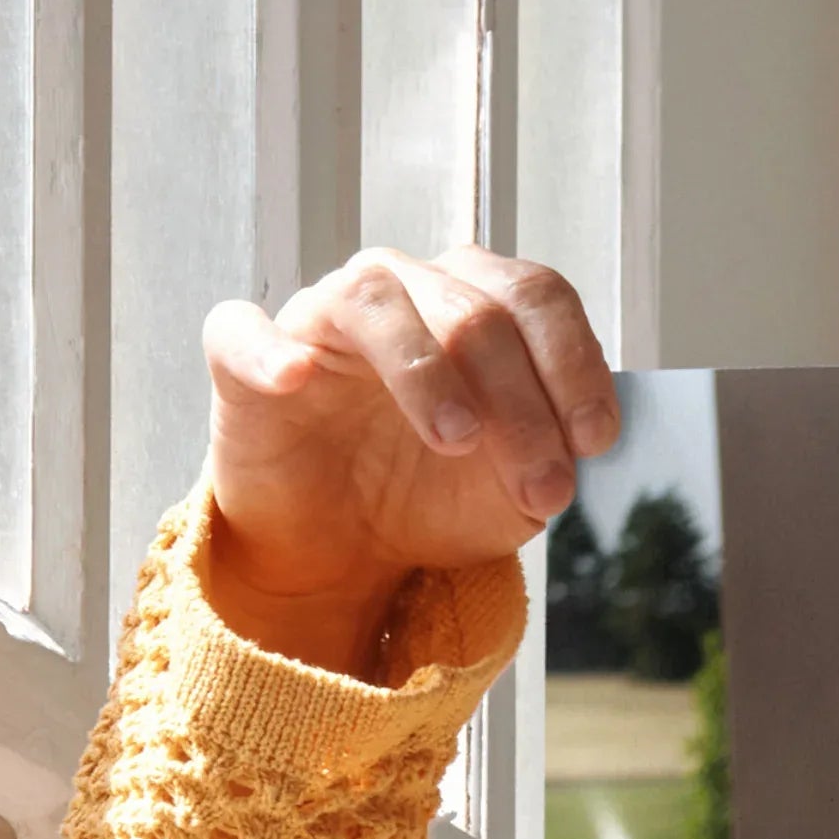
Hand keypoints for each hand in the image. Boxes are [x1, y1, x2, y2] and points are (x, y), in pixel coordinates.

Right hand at [198, 247, 618, 676]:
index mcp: (476, 304)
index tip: (595, 441)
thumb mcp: (515, 489)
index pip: (536, 297)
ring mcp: (323, 317)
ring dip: (426, 372)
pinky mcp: (245, 358)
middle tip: (543, 488)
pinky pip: (243, 331)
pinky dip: (269, 351)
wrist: (344, 549)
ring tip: (457, 440)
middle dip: (521, 405)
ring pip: (375, 301)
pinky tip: (296, 378)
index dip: (574, 363)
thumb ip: (553, 455)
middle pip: (474, 310)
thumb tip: (581, 442)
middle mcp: (403, 290)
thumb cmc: (432, 496)